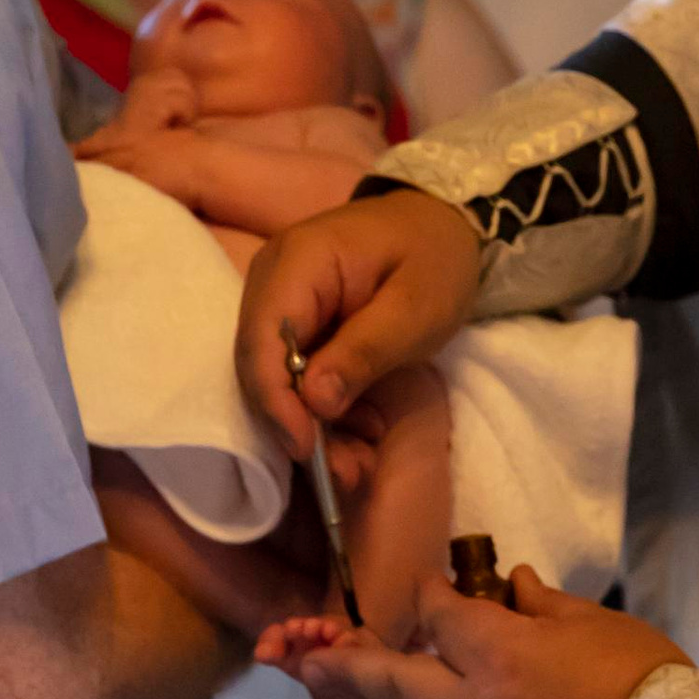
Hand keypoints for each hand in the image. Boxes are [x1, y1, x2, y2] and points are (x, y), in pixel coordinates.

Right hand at [238, 191, 481, 481]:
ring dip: (313, 428)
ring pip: (274, 380)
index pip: (261, 340)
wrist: (440, 226)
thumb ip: (364, 351)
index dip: (275, 400)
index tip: (307, 448)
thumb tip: (313, 401)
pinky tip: (360, 434)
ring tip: (361, 464)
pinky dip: (323, 412)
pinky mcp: (293, 325)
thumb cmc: (434, 257)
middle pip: (258, 366)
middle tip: (346, 471)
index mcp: (298, 262)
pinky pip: (293, 377)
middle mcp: (271, 281)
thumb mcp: (416, 309)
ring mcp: (277, 303)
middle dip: (296, 425)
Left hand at [256, 571, 689, 698]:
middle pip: (388, 682)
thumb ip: (542, 605)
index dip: (430, 595)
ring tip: (347, 685)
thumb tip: (512, 587)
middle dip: (344, 664)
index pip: (439, 615)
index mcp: (496, 657)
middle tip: (305, 654)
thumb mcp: (596, 626)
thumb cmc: (643, 687)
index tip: (431, 585)